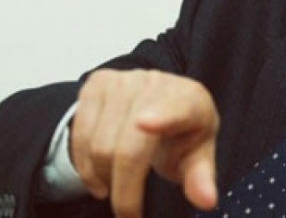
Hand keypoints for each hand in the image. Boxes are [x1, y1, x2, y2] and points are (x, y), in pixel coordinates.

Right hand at [70, 69, 219, 216]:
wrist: (160, 103)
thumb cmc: (182, 133)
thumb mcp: (197, 156)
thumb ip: (201, 179)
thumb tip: (206, 200)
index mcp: (190, 100)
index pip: (176, 108)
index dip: (161, 116)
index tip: (145, 125)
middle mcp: (155, 83)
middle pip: (128, 146)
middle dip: (125, 192)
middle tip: (129, 215)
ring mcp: (122, 80)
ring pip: (99, 145)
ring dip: (103, 179)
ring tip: (117, 191)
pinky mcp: (96, 84)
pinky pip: (79, 136)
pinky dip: (86, 168)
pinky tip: (99, 179)